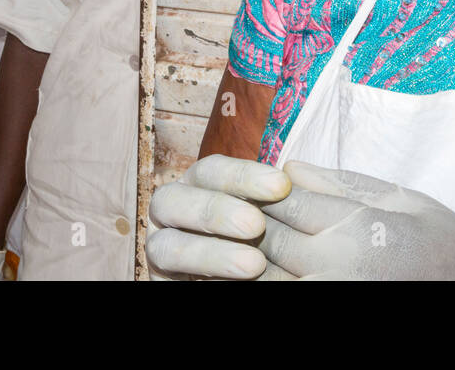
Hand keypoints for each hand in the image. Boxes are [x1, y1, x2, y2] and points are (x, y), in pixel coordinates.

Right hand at [145, 154, 291, 279]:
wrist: (256, 278)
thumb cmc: (272, 243)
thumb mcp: (279, 218)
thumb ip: (283, 198)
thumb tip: (293, 170)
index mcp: (196, 186)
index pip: (210, 170)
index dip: (242, 175)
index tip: (281, 185)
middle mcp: (171, 213)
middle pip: (173, 199)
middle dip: (215, 211)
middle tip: (257, 225)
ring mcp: (161, 249)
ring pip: (166, 246)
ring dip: (209, 253)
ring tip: (254, 264)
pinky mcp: (162, 281)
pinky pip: (169, 280)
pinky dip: (202, 278)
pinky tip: (236, 283)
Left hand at [258, 162, 454, 280]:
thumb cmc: (448, 248)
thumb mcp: (407, 201)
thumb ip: (344, 185)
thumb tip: (290, 167)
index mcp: (358, 227)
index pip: (287, 200)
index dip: (266, 191)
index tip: (262, 187)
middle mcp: (338, 266)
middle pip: (268, 238)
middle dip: (251, 222)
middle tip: (240, 213)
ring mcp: (332, 295)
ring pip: (265, 277)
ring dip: (250, 260)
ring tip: (243, 246)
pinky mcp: (332, 312)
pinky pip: (285, 298)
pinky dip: (269, 284)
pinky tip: (267, 273)